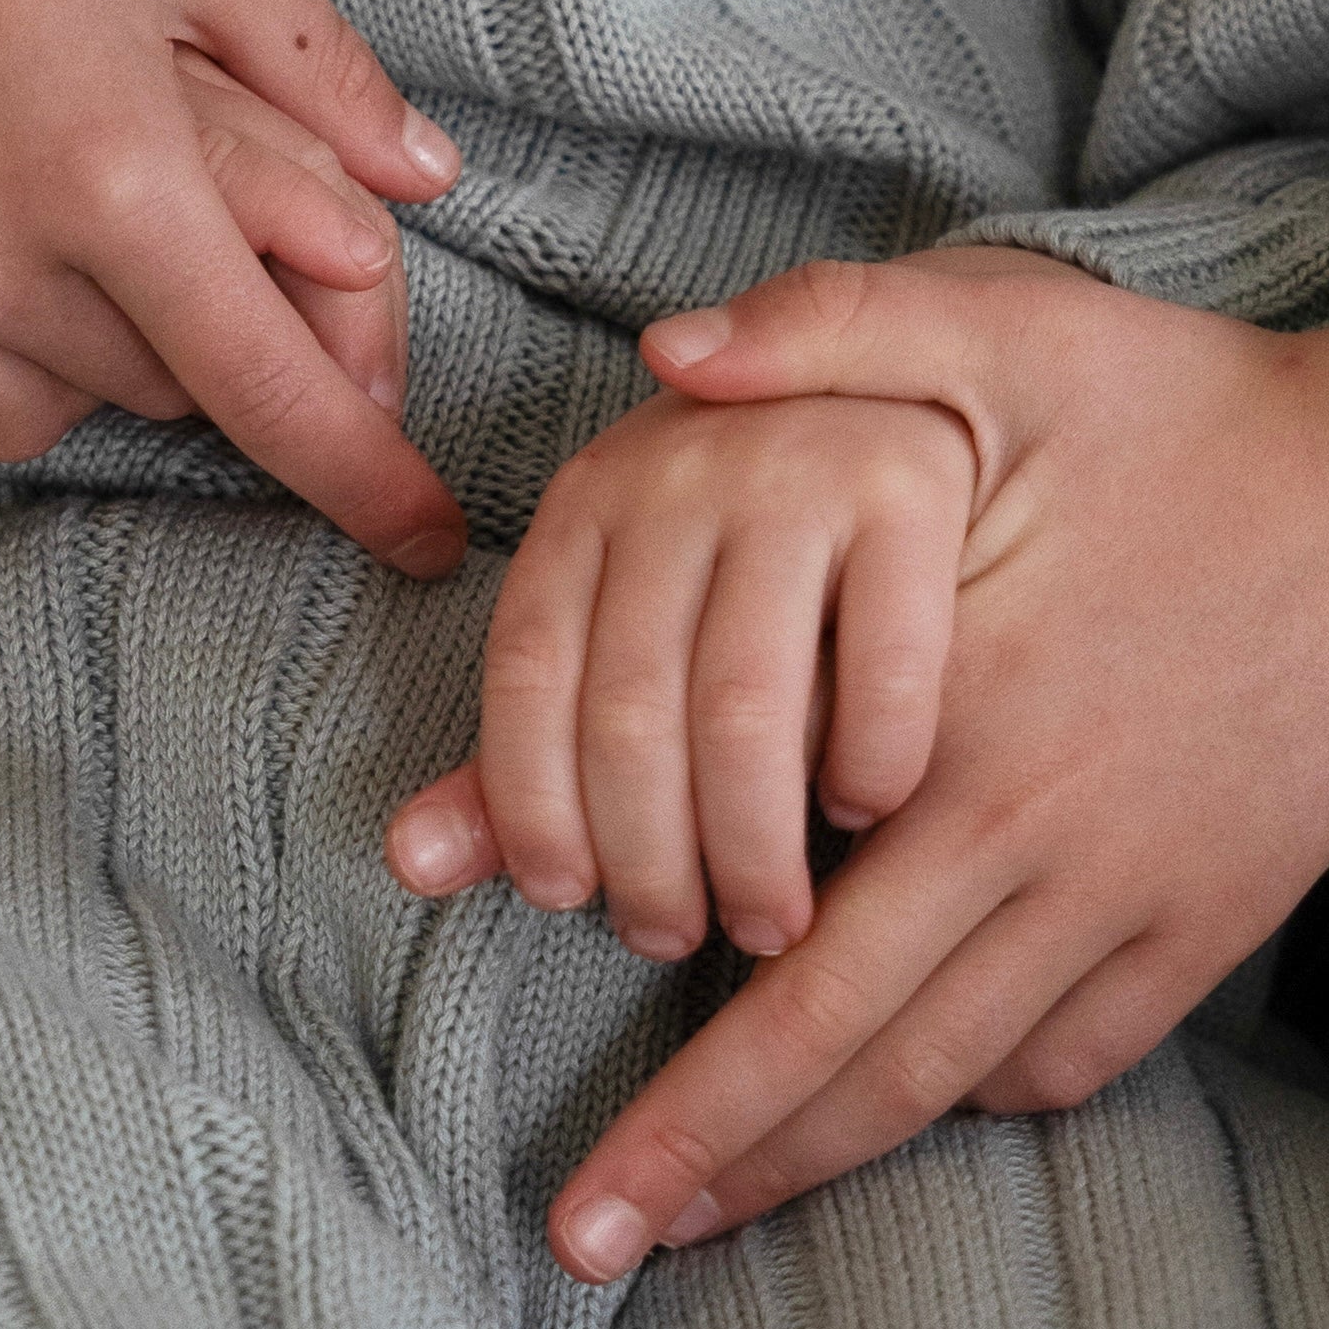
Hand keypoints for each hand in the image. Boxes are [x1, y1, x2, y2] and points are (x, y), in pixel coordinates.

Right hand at [0, 52, 423, 440]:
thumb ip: (325, 81)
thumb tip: (432, 184)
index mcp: (109, 168)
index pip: (261, 385)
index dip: (359, 476)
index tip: (422, 544)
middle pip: (150, 390)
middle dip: (199, 326)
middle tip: (175, 214)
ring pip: (27, 416)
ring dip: (76, 357)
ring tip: (64, 219)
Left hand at [386, 382, 970, 962]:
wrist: (916, 391)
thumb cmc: (754, 549)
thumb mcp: (633, 610)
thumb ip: (537, 741)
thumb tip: (412, 862)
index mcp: (589, 497)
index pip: (528, 672)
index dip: (530, 805)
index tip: (563, 898)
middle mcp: (678, 470)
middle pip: (630, 709)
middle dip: (646, 859)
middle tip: (675, 937)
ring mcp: (797, 469)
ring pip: (742, 709)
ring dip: (749, 847)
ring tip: (766, 917)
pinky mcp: (910, 488)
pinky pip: (883, 669)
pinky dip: (867, 765)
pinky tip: (860, 812)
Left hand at [520, 250, 1328, 1277]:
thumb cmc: (1201, 413)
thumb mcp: (1014, 328)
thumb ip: (832, 331)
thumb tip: (665, 352)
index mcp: (959, 734)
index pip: (784, 959)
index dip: (680, 1085)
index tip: (579, 1163)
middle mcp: (1038, 845)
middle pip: (853, 1061)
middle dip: (713, 1166)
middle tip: (596, 1246)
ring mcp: (1136, 896)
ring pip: (957, 1077)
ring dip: (827, 1160)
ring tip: (717, 1221)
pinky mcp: (1215, 914)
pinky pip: (1080, 1053)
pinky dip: (990, 1097)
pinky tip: (919, 1105)